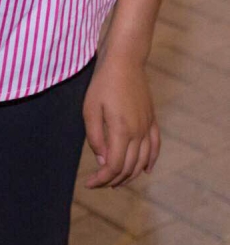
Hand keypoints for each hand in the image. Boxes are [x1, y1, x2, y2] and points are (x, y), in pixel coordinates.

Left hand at [83, 54, 159, 188]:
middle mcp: (138, 133)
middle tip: (98, 183)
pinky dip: (150, 161)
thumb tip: (102, 161)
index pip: (114, 166)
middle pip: (128, 167)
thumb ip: (95, 137)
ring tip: (116, 180)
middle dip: (113, 180)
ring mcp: (147, 127)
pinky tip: (145, 170)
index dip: (101, 179)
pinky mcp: (152, 120)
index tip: (89, 183)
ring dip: (130, 174)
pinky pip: (155, 147)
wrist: (125, 61)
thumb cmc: (103, 82)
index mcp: (122, 131)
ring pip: (142, 161)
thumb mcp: (90, 108)